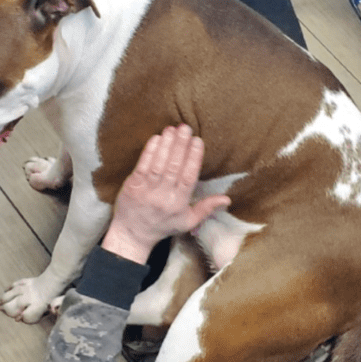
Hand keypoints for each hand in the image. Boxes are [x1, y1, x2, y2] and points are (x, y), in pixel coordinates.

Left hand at [101, 125, 230, 263]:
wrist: (133, 234)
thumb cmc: (163, 226)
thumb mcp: (188, 221)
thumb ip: (207, 208)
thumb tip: (227, 199)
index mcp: (179, 203)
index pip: (188, 177)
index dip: (193, 158)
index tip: (198, 141)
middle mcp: (163, 196)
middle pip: (174, 167)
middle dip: (180, 145)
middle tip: (185, 127)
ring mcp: (146, 191)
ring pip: (159, 165)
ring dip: (166, 145)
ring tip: (172, 129)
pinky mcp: (132, 186)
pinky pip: (142, 166)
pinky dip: (149, 151)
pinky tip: (156, 138)